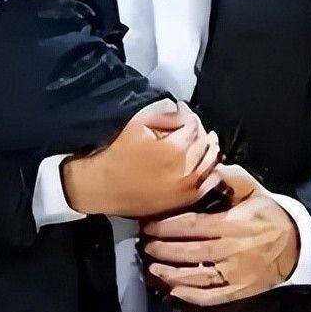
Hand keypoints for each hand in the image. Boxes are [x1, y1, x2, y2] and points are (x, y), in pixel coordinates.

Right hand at [62, 99, 220, 217]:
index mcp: (175, 149)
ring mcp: (185, 189)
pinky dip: (210, 174)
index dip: (189, 115)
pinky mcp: (181, 202)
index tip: (183, 111)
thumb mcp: (138, 123)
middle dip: (200, 132)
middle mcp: (185, 170)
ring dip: (209, 151)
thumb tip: (182, 109)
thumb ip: (165, 113)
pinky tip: (208, 166)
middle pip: (204, 144)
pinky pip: (206, 187)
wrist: (100, 186)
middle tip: (192, 126)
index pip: (193, 125)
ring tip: (206, 142)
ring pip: (210, 165)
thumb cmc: (117, 153)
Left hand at [142, 164, 299, 306]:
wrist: (295, 244)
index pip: (195, 225)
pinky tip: (175, 289)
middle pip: (192, 252)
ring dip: (173, 273)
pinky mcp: (239, 290)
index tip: (151, 223)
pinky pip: (212, 296)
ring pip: (199, 276)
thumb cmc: (268, 215)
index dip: (169, 225)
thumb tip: (212, 167)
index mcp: (235, 224)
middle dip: (165, 249)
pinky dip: (191, 295)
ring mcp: (236, 274)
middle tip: (145, 244)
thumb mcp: (255, 190)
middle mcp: (233, 250)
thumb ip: (233, 177)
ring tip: (153, 267)